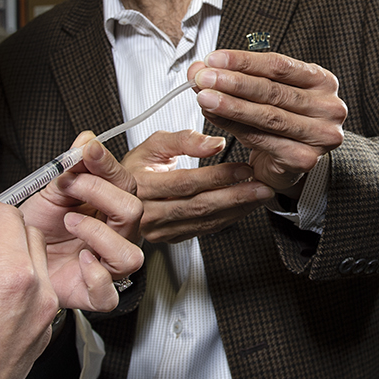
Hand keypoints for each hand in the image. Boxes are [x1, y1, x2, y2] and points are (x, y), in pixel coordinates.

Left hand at [0, 132, 144, 310]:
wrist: (16, 260)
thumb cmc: (39, 228)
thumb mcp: (51, 190)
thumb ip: (70, 165)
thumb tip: (86, 139)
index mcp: (109, 208)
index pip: (124, 182)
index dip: (107, 164)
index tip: (88, 150)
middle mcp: (114, 236)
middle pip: (133, 211)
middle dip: (99, 193)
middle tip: (70, 187)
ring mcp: (106, 266)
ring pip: (130, 255)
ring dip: (98, 234)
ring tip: (70, 223)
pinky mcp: (92, 293)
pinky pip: (109, 294)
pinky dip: (95, 278)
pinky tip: (79, 260)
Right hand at [123, 129, 273, 243]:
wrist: (115, 197)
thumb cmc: (135, 167)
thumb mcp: (153, 144)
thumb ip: (183, 140)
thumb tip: (215, 143)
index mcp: (142, 185)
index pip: (186, 182)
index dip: (218, 176)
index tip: (244, 168)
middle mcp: (149, 211)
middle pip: (199, 205)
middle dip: (236, 196)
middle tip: (262, 187)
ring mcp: (159, 229)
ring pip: (204, 221)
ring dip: (237, 209)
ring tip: (260, 196)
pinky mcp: (170, 238)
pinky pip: (203, 230)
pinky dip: (227, 219)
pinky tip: (244, 208)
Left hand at [188, 50, 346, 198]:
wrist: (292, 162)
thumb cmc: (280, 122)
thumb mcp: (262, 95)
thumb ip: (235, 78)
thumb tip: (200, 68)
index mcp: (323, 81)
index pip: (279, 65)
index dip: (244, 61)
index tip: (214, 59)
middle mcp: (329, 107)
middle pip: (273, 90)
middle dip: (233, 83)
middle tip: (204, 77)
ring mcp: (321, 135)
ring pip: (268, 116)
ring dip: (231, 105)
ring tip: (205, 97)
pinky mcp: (306, 159)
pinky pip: (263, 140)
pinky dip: (235, 128)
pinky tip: (216, 118)